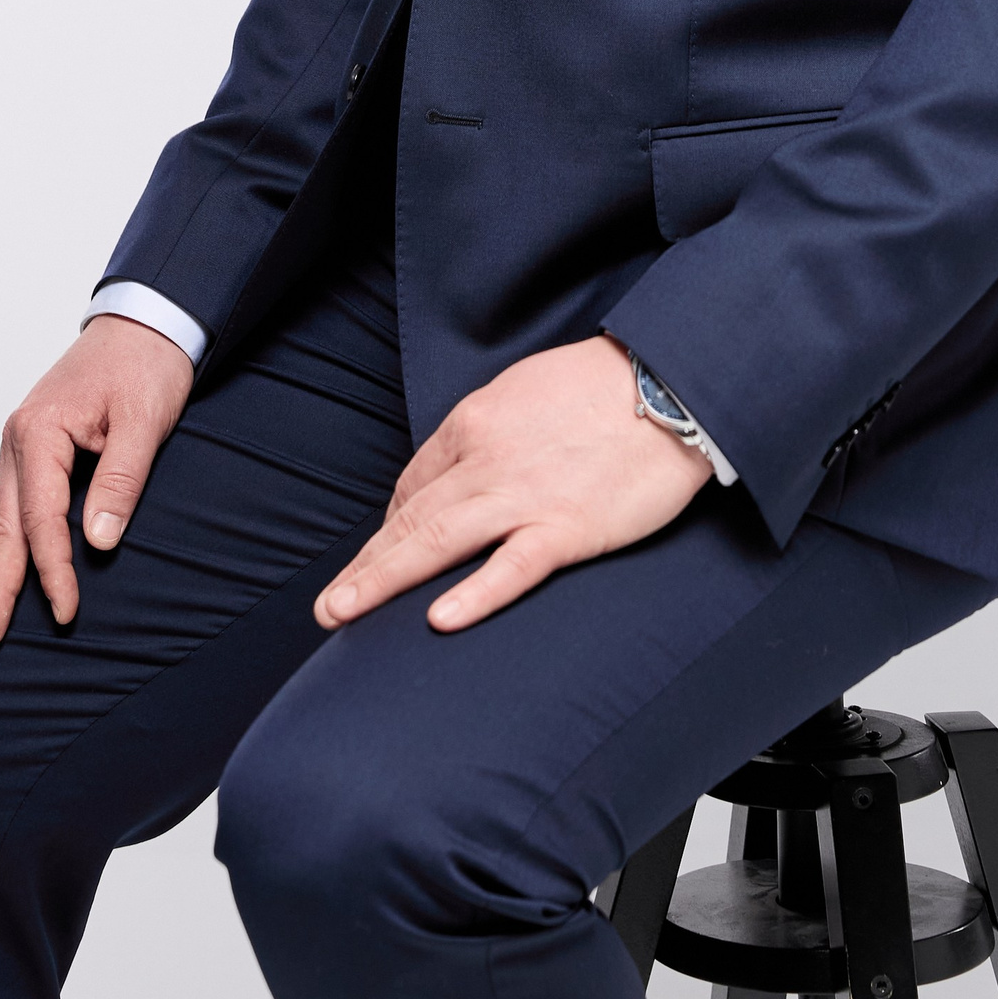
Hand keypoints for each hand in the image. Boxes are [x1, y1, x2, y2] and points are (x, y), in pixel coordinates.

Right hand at [0, 316, 194, 651]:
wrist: (145, 321)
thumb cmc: (147, 365)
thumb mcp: (144, 421)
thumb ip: (120, 481)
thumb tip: (99, 541)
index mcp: (41, 433)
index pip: (41, 520)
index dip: (53, 571)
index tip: (64, 613)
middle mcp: (17, 440)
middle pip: (2, 527)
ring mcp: (16, 442)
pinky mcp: (27, 444)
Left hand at [314, 335, 709, 635]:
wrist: (670, 380)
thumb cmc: (603, 384)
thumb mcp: (526, 389)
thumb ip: (488, 430)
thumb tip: (461, 471)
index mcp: (476, 419)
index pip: (416, 483)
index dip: (391, 528)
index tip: (381, 560)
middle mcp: (487, 456)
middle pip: (411, 517)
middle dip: (365, 565)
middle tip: (327, 607)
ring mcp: (525, 493)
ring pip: (438, 541)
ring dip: (384, 580)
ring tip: (344, 613)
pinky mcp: (568, 525)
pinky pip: (512, 564)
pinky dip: (475, 593)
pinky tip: (441, 619)